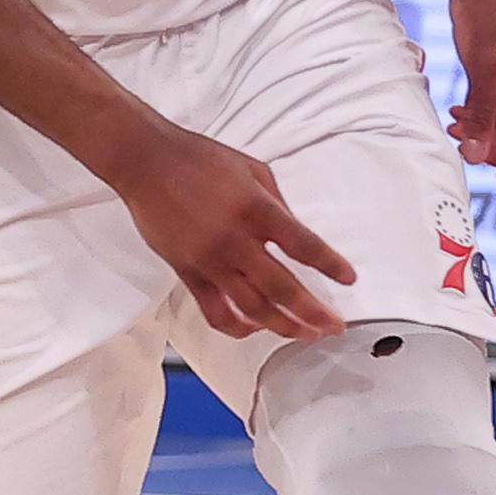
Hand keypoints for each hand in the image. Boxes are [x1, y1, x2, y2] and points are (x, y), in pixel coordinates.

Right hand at [112, 125, 353, 342]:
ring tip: (304, 334)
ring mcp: (209, 260)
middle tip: (333, 326)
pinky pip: (214, 311)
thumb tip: (295, 235)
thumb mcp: (253, 170)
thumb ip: (278, 204)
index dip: (331, 265)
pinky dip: (237, 326)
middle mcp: (235, 240)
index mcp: (257, 210)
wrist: (146, 162)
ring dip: (283, 327)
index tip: (349, 278)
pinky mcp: (187, 271)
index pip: (304, 246)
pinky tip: (253, 327)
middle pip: (283, 289)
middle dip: (314, 313)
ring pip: (252, 308)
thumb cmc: (198, 159)